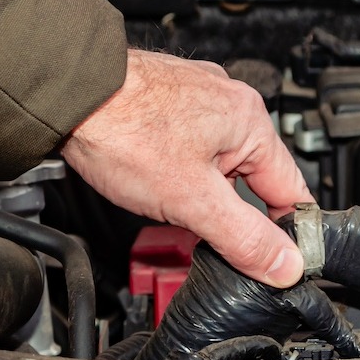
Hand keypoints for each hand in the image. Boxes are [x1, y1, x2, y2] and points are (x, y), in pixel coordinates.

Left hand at [61, 50, 312, 286]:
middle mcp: (229, 101)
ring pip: (217, 163)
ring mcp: (196, 97)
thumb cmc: (122, 129)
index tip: (281, 263)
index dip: (288, 233)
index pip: (291, 190)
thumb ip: (243, 236)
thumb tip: (285, 264)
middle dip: (233, 212)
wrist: (67, 96)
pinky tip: (153, 177)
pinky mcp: (165, 101)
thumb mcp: (192, 200)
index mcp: (249, 121)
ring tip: (170, 201)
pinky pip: (188, 145)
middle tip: (208, 236)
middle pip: (253, 177)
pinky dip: (177, 169)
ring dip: (202, 191)